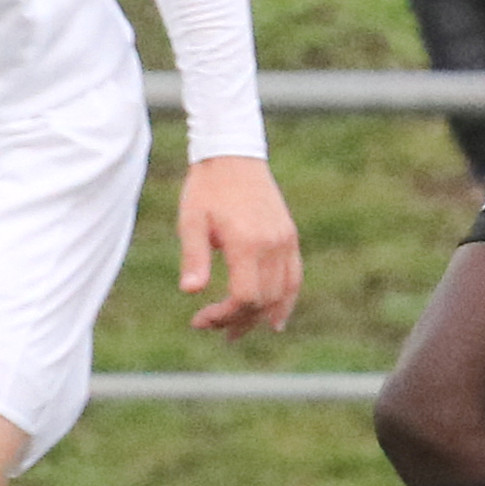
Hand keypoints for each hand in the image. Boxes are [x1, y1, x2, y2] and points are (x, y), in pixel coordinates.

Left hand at [179, 154, 302, 340]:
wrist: (233, 154)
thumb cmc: (207, 188)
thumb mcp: (191, 221)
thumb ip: (194, 257)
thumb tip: (190, 291)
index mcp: (247, 242)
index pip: (245, 296)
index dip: (224, 316)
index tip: (199, 318)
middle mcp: (273, 244)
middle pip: (263, 300)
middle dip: (236, 319)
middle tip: (209, 325)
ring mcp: (285, 240)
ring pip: (282, 293)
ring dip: (260, 316)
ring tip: (238, 331)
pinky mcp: (289, 236)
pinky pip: (294, 277)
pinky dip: (286, 301)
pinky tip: (275, 319)